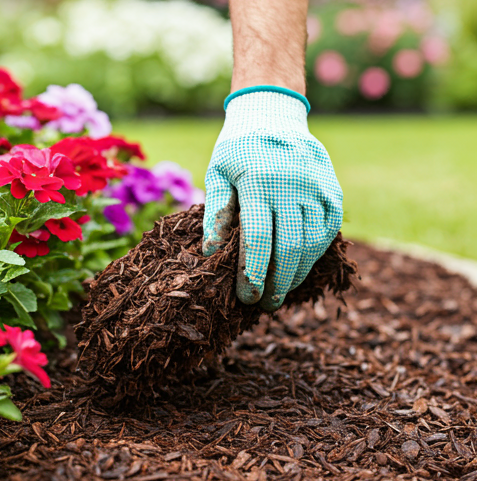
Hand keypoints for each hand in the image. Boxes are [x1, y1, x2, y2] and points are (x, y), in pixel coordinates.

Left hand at [202, 88, 342, 310]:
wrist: (274, 113)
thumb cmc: (238, 147)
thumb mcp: (217, 171)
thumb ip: (216, 211)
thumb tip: (211, 252)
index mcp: (259, 180)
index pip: (258, 239)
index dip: (252, 274)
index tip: (246, 296)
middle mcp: (293, 185)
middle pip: (289, 248)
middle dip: (277, 283)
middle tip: (264, 303)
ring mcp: (318, 187)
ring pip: (312, 245)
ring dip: (296, 274)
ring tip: (280, 289)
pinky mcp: (333, 192)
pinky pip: (327, 233)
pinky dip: (313, 255)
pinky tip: (298, 266)